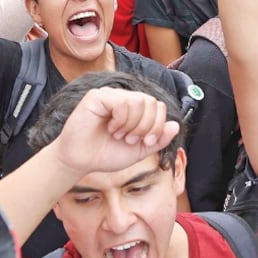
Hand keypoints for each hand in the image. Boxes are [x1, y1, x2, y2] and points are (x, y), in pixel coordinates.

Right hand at [53, 88, 179, 174]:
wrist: (81, 162)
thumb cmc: (106, 154)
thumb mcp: (139, 150)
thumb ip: (158, 139)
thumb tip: (176, 125)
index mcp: (136, 110)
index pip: (159, 107)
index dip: (157, 126)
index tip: (145, 142)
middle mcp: (125, 99)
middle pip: (152, 102)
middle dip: (146, 126)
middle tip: (130, 139)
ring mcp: (111, 96)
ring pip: (139, 101)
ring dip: (132, 124)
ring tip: (119, 135)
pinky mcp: (97, 96)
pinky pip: (122, 101)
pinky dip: (121, 119)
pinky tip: (111, 128)